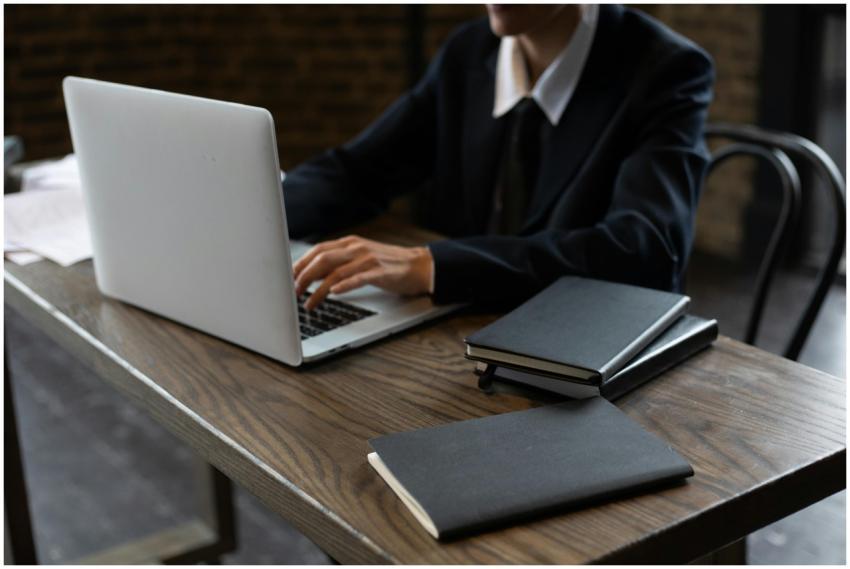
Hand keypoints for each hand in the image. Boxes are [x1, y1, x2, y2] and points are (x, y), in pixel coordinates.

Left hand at [293, 235, 432, 309]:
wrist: (419, 266)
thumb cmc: (388, 265)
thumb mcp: (360, 259)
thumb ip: (339, 264)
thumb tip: (312, 275)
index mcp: (350, 243)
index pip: (317, 250)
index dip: (300, 264)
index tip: (287, 278)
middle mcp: (356, 248)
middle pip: (322, 259)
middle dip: (303, 277)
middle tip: (293, 292)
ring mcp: (368, 259)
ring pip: (336, 272)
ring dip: (318, 290)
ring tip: (309, 303)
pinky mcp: (380, 272)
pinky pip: (359, 278)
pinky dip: (344, 285)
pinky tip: (334, 293)